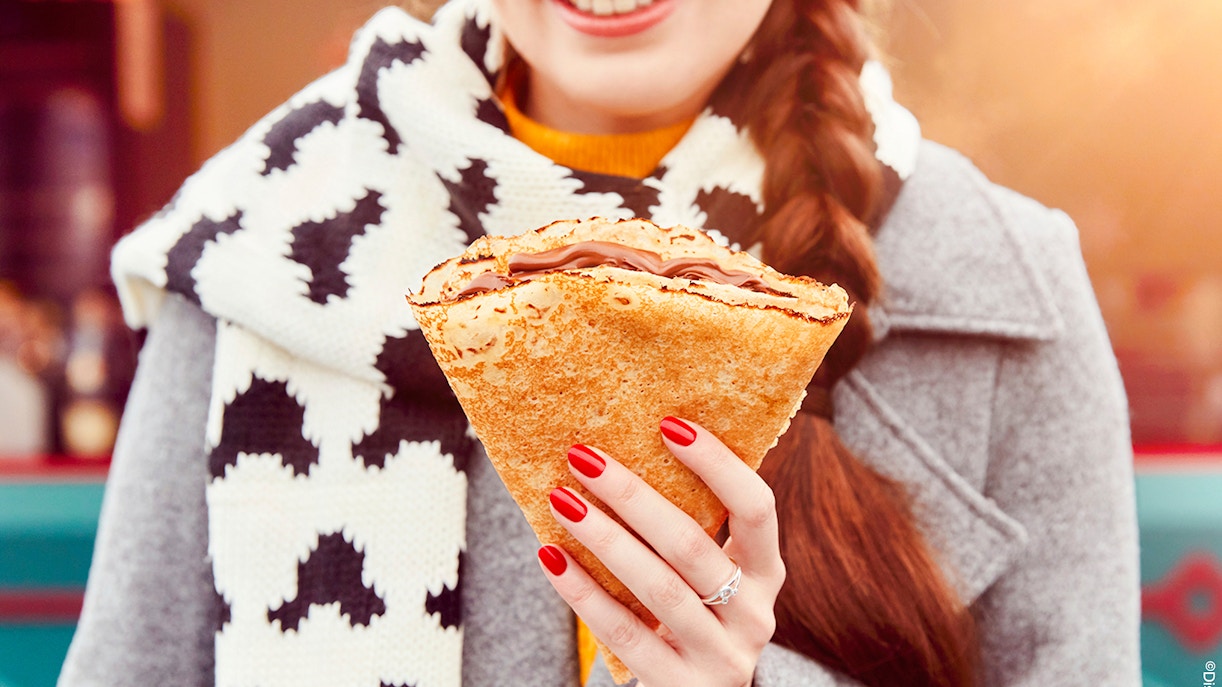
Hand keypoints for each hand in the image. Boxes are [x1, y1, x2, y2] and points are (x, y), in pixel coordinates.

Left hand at [537, 416, 784, 686]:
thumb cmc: (693, 619)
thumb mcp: (711, 578)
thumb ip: (692, 529)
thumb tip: (627, 448)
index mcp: (766, 573)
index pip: (757, 508)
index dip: (717, 464)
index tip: (668, 423)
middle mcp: (753, 615)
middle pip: (692, 546)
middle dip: (633, 496)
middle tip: (584, 456)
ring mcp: (721, 657)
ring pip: (657, 588)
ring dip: (604, 538)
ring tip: (561, 499)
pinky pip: (626, 633)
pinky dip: (584, 592)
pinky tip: (551, 557)